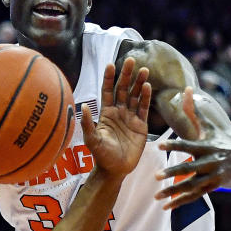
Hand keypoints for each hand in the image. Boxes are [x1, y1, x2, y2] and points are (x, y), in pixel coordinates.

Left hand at [83, 57, 149, 176]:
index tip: (111, 64)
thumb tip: (83, 106)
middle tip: (131, 60)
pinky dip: (145, 97)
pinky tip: (147, 86)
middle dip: (126, 75)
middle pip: (123, 89)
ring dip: (138, 83)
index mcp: (106, 113)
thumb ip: (88, 124)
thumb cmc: (101, 155)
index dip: (109, 78)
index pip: (108, 91)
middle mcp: (118, 112)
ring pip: (135, 96)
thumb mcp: (92, 140)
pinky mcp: (141, 125)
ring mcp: (130, 118)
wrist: (115, 170)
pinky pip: (143, 108)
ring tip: (143, 70)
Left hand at [154, 88, 230, 208]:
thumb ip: (194, 111)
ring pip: (191, 185)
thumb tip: (186, 88)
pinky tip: (166, 207)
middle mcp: (210, 161)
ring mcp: (212, 176)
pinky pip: (195, 196)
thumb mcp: (209, 126)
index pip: (187, 144)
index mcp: (206, 145)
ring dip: (173, 192)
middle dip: (172, 172)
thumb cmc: (219, 138)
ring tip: (156, 197)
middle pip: (189, 167)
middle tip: (155, 176)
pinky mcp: (212, 187)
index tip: (158, 145)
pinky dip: (180, 202)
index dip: (173, 144)